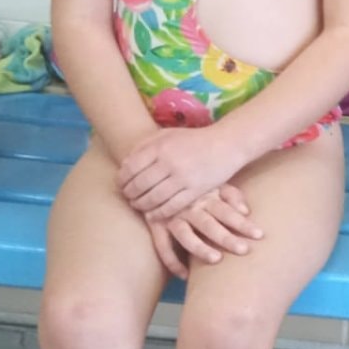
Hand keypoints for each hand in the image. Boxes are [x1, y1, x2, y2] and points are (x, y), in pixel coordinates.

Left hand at [119, 127, 239, 220]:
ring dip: (141, 205)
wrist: (227, 145)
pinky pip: (172, 207)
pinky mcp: (196, 191)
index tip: (121, 184)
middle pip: (139, 185)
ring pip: (153, 198)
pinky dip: (159, 213)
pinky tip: (153, 214)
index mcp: (161, 147)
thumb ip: (145, 145)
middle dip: (129, 194)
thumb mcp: (168, 134)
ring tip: (138, 205)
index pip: (131, 167)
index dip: (122, 179)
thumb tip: (125, 163)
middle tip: (128, 197)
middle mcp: (170, 162)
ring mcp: (183, 178)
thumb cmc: (194, 139)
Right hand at [145, 185, 261, 279]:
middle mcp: (189, 206)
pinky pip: (162, 246)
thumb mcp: (213, 183)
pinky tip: (184, 276)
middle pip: (209, 224)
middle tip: (243, 250)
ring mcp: (171, 216)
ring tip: (216, 260)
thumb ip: (231, 194)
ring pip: (186, 235)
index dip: (242, 223)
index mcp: (206, 196)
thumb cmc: (194, 184)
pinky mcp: (156, 225)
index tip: (259, 235)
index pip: (227, 211)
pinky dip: (172, 262)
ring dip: (200, 248)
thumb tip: (246, 211)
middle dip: (226, 238)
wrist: (157, 175)